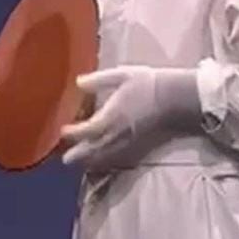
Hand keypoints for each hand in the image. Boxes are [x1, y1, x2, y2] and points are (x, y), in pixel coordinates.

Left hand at [59, 65, 199, 166]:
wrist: (175, 98)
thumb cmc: (147, 83)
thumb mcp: (121, 75)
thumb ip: (98, 80)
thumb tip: (78, 82)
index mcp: (111, 115)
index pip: (87, 130)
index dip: (74, 133)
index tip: (63, 131)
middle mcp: (117, 132)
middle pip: (94, 147)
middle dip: (79, 154)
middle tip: (65, 160)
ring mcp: (128, 140)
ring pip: (106, 154)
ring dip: (91, 159)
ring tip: (79, 163)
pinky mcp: (138, 143)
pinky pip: (118, 155)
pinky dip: (106, 159)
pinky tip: (102, 160)